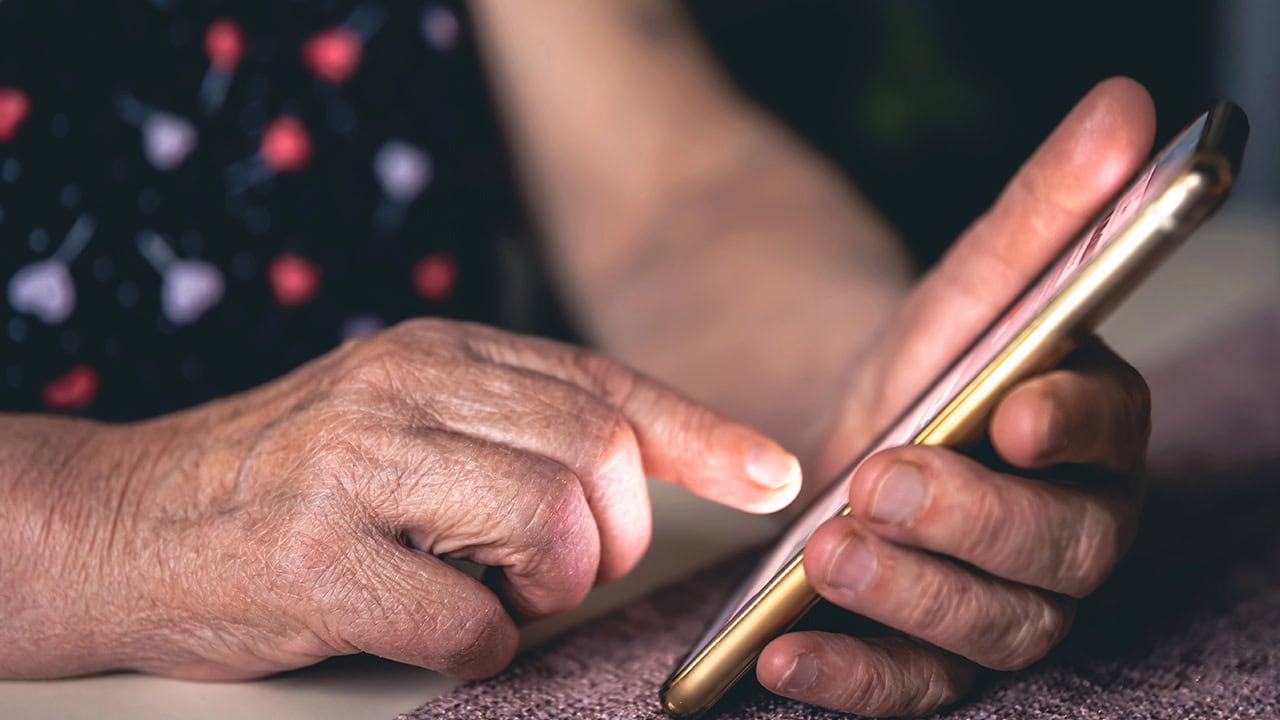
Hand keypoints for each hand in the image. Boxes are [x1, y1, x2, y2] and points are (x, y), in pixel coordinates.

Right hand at [3, 319, 799, 679]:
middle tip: (553, 568)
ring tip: (486, 592)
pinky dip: (476, 647)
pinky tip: (435, 628)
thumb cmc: (292, 479)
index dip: (701, 435)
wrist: (130, 519)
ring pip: (550, 527)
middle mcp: (405, 391)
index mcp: (440, 353)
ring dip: (544, 589)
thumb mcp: (409, 420)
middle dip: (607, 537)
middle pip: (597, 459)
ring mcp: (358, 469)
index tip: (770, 480)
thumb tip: (647, 472)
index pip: (606, 384)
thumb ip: (517, 430)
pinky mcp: (318, 559)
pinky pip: (468, 624)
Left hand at [755, 77, 1155, 715]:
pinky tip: (781, 657)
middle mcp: (1074, 533)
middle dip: (970, 521)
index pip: (1110, 441)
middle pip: (1057, 554)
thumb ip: (1043, 208)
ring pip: (992, 629)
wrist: (865, 435)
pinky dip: (850, 680)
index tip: (1010, 409)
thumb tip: (1126, 101)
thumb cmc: (932, 364)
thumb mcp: (966, 286)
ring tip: (826, 554)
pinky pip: (911, 687)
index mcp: (1096, 436)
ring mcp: (1009, 608)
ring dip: (911, 595)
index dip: (1071, 430)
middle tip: (882, 482)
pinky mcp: (936, 658)